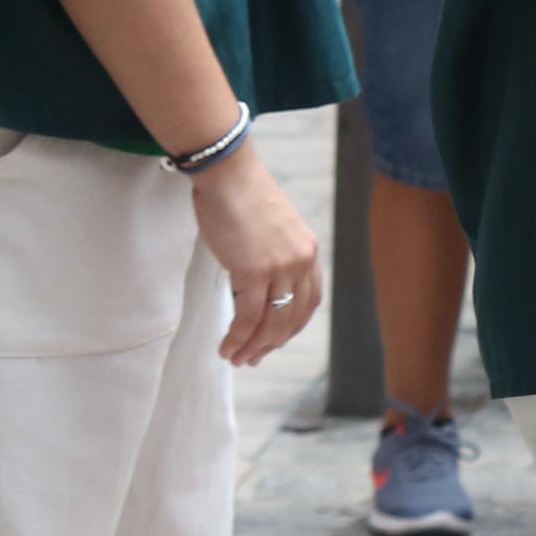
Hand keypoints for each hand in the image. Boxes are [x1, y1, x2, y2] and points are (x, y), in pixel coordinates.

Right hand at [191, 152, 322, 365]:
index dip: (292, 326)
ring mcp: (280, 267)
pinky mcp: (254, 271)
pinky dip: (238, 337)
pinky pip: (248, 316)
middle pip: (292, 316)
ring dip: (253, 346)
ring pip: (270, 322)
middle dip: (272, 343)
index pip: (310, 300)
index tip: (275, 341)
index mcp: (308, 250)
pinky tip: (226, 347)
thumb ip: (274, 256)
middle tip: (252, 358)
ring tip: (236, 358)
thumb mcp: (271, 231)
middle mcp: (301, 261)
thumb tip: (259, 287)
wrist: (230, 176)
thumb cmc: (242, 199)